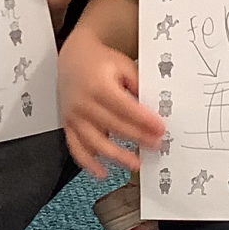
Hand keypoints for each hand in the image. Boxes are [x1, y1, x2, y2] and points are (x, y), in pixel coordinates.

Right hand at [57, 26, 164, 178]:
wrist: (73, 57)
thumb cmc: (100, 62)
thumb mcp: (123, 65)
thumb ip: (138, 86)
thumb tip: (156, 106)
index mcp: (99, 85)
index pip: (125, 107)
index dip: (144, 120)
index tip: (160, 129)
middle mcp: (84, 103)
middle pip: (114, 126)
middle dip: (138, 138)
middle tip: (156, 146)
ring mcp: (74, 116)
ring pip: (95, 142)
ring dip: (116, 156)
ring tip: (135, 164)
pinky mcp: (68, 125)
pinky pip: (76, 148)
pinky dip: (88, 163)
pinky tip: (102, 172)